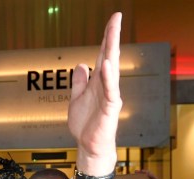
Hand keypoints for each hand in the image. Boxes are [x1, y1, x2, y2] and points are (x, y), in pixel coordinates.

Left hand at [68, 13, 122, 178]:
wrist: (89, 146)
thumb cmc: (86, 126)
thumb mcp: (76, 99)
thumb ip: (79, 82)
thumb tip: (80, 65)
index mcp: (98, 82)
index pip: (103, 55)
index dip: (107, 37)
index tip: (113, 19)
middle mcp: (106, 86)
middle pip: (110, 57)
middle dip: (112, 37)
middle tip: (116, 18)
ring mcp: (110, 96)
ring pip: (112, 70)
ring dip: (111, 52)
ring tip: (112, 34)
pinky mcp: (110, 108)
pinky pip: (110, 90)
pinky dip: (107, 77)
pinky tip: (105, 64)